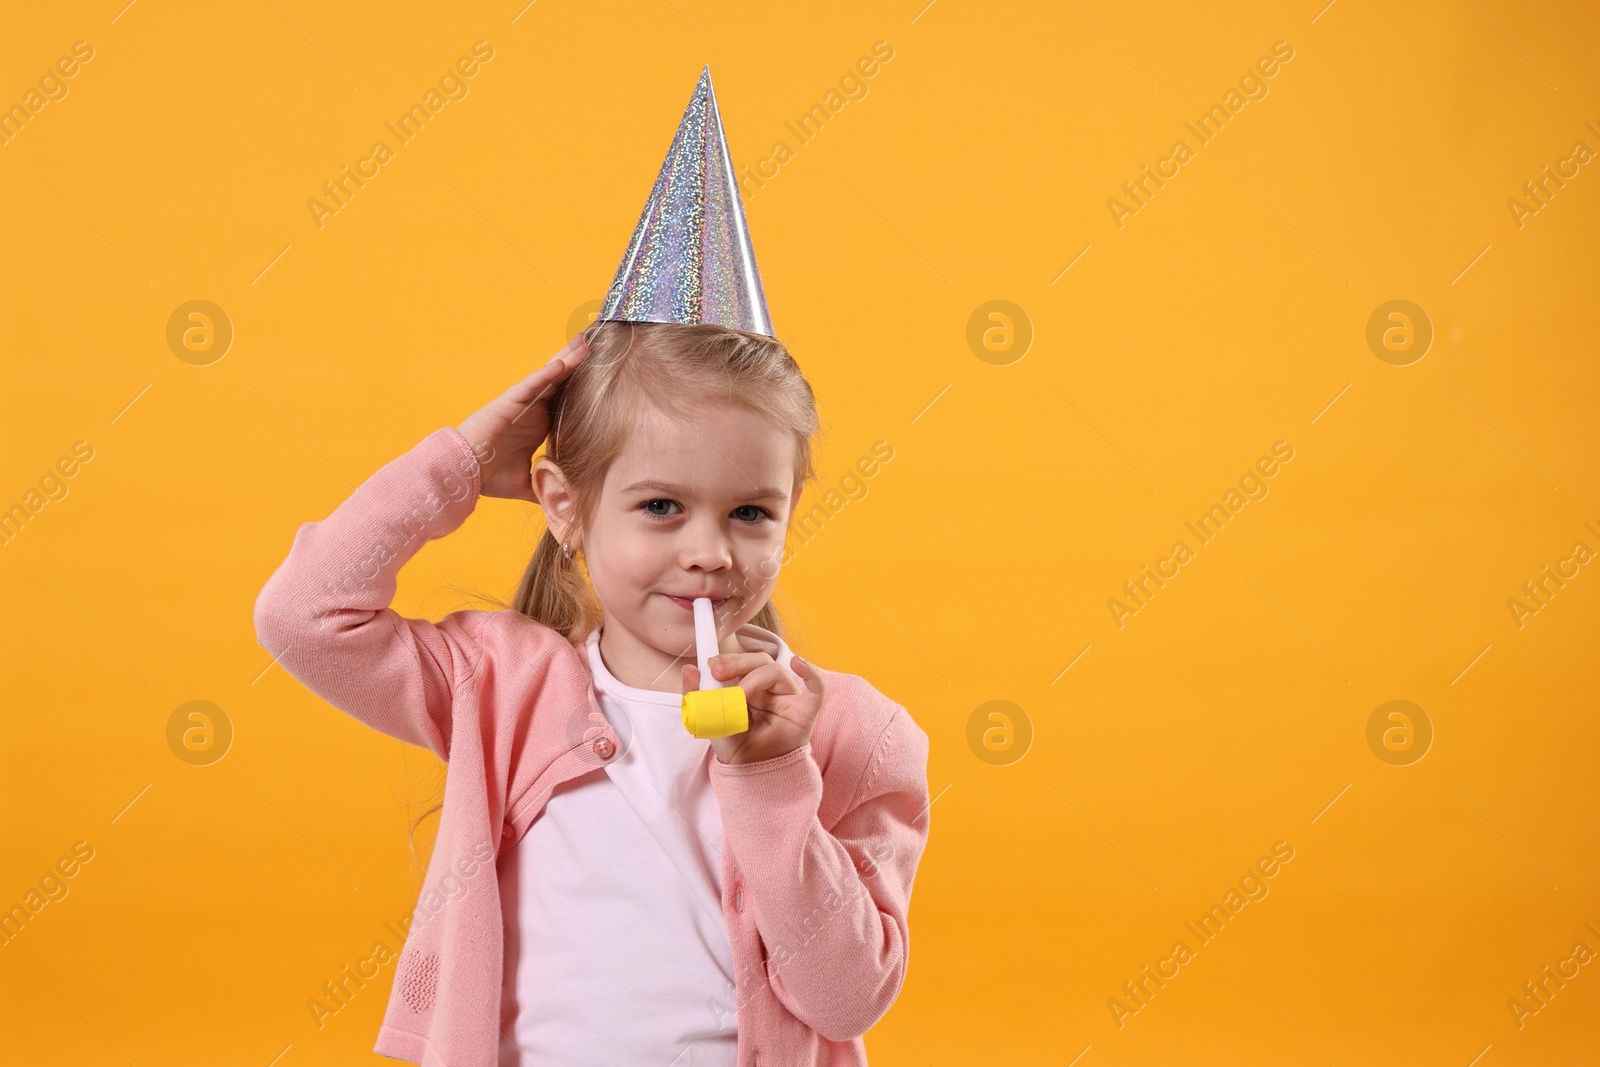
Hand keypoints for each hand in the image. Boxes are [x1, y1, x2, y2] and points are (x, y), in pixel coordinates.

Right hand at [455, 334, 589, 501]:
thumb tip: (565, 506)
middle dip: (579, 364)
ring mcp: (521, 405)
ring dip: (567, 360)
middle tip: (600, 345)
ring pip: (549, 377)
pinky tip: (562, 363)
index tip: (606, 376)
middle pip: (561, 382)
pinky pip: (529, 385)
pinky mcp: (508, 403)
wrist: (462, 475)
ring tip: (586, 343)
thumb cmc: (488, 477)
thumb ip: (545, 489)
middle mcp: (532, 411)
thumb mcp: (526, 485)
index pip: (567, 402)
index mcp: (539, 425)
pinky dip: (546, 374)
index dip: (584, 388)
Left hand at [683, 651, 825, 764]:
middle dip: (737, 662)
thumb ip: (698, 696)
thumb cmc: (736, 747)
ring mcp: (789, 699)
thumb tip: (689, 669)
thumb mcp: (710, 720)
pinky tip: (798, 663)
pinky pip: (817, 688)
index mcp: (750, 688)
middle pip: (760, 661)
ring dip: (754, 678)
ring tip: (740, 696)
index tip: (711, 664)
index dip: (730, 658)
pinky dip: (810, 673)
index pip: (744, 662)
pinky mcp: (806, 711)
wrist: (751, 774)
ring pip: (777, 671)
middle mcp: (771, 690)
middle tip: (718, 672)